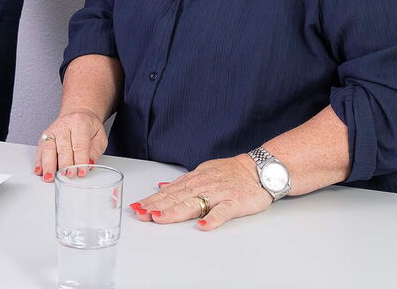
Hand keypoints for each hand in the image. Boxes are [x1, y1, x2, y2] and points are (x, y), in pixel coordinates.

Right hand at [33, 108, 107, 181]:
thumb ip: (95, 151)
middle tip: (67, 176)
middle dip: (65, 164)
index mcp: (80, 124)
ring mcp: (52, 130)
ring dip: (48, 165)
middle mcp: (64, 125)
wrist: (78, 114)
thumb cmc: (89, 127)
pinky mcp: (44, 135)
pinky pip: (40, 149)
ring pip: (48, 148)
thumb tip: (89, 164)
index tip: (81, 172)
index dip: (80, 160)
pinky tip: (40, 170)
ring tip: (50, 177)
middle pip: (63, 147)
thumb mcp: (100, 137)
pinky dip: (39, 161)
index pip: (80, 145)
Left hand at [130, 154, 271, 229]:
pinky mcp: (234, 202)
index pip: (168, 192)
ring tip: (160, 218)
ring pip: (194, 203)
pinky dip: (212, 219)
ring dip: (175, 211)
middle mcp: (202, 185)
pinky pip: (222, 212)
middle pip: (176, 197)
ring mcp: (218, 194)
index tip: (137, 208)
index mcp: (194, 180)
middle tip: (141, 214)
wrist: (259, 169)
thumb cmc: (230, 173)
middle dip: (156, 206)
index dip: (152, 200)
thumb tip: (161, 186)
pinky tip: (202, 227)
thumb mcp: (202, 173)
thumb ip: (182, 182)